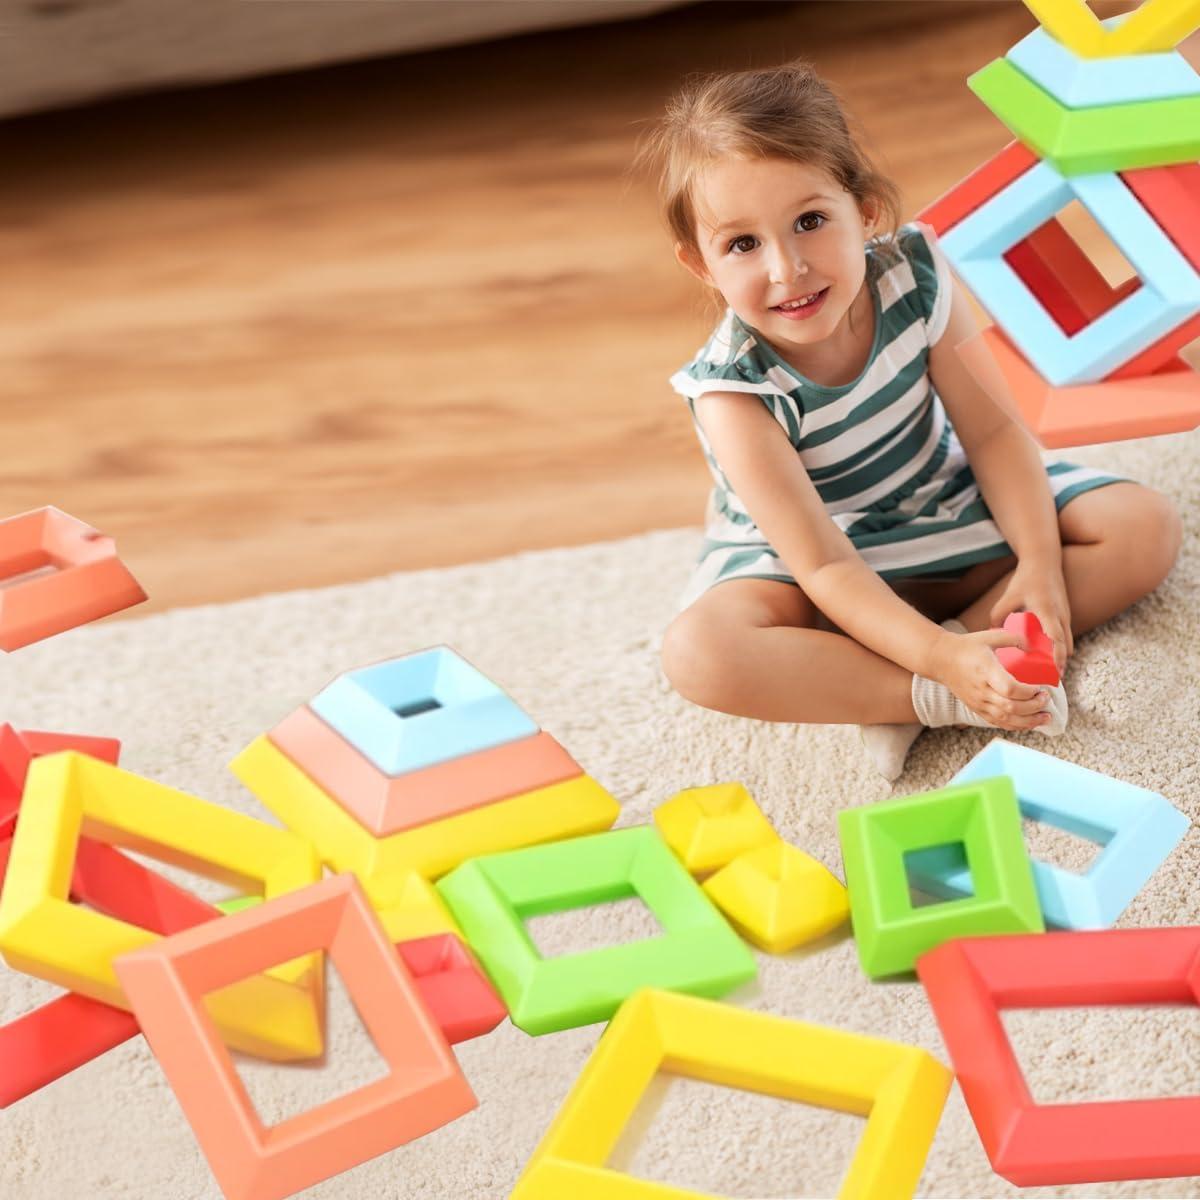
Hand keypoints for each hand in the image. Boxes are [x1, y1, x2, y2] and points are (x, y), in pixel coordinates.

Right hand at [929, 628, 1053, 731]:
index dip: (1028, 692)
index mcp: (986, 671)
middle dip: (1034, 706)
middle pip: (1010, 707)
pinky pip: (998, 722)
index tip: (1040, 686)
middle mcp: (982, 690)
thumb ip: (1013, 639)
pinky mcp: (977, 708)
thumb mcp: (989, 637)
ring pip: (1006, 719)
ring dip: (1029, 721)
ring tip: (1045, 717)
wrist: (941, 659)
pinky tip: (1029, 723)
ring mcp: (978, 702)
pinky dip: (1016, 726)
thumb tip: (1034, 647)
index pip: (1010, 688)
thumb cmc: (967, 646)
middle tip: (1046, 698)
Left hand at [988, 562, 1072, 673]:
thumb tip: (991, 638)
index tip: (1054, 672)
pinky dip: (1061, 650)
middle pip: (1065, 646)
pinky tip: (1051, 662)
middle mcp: (1060, 615)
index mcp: (1046, 610)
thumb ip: (998, 617)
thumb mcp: (1007, 598)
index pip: (1055, 637)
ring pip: (1068, 643)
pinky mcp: (1065, 616)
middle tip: (1050, 683)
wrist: (1044, 562)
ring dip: (1061, 660)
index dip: (1056, 656)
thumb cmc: (1024, 580)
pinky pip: (1066, 638)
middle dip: (1059, 665)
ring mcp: (1065, 616)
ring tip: (1050, 677)